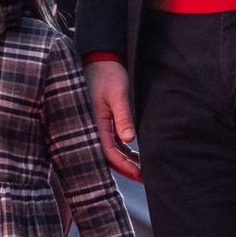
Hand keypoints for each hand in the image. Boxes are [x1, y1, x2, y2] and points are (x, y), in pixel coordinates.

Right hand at [85, 60, 140, 181]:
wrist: (99, 58)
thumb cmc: (108, 74)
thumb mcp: (118, 94)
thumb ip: (123, 117)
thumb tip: (129, 140)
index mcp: (94, 123)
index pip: (109, 153)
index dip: (125, 166)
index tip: (140, 174)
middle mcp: (92, 128)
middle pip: (108, 157)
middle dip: (126, 168)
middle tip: (144, 178)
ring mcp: (96, 126)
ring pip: (110, 151)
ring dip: (125, 161)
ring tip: (143, 170)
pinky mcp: (100, 122)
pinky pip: (111, 142)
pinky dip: (123, 151)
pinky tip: (135, 156)